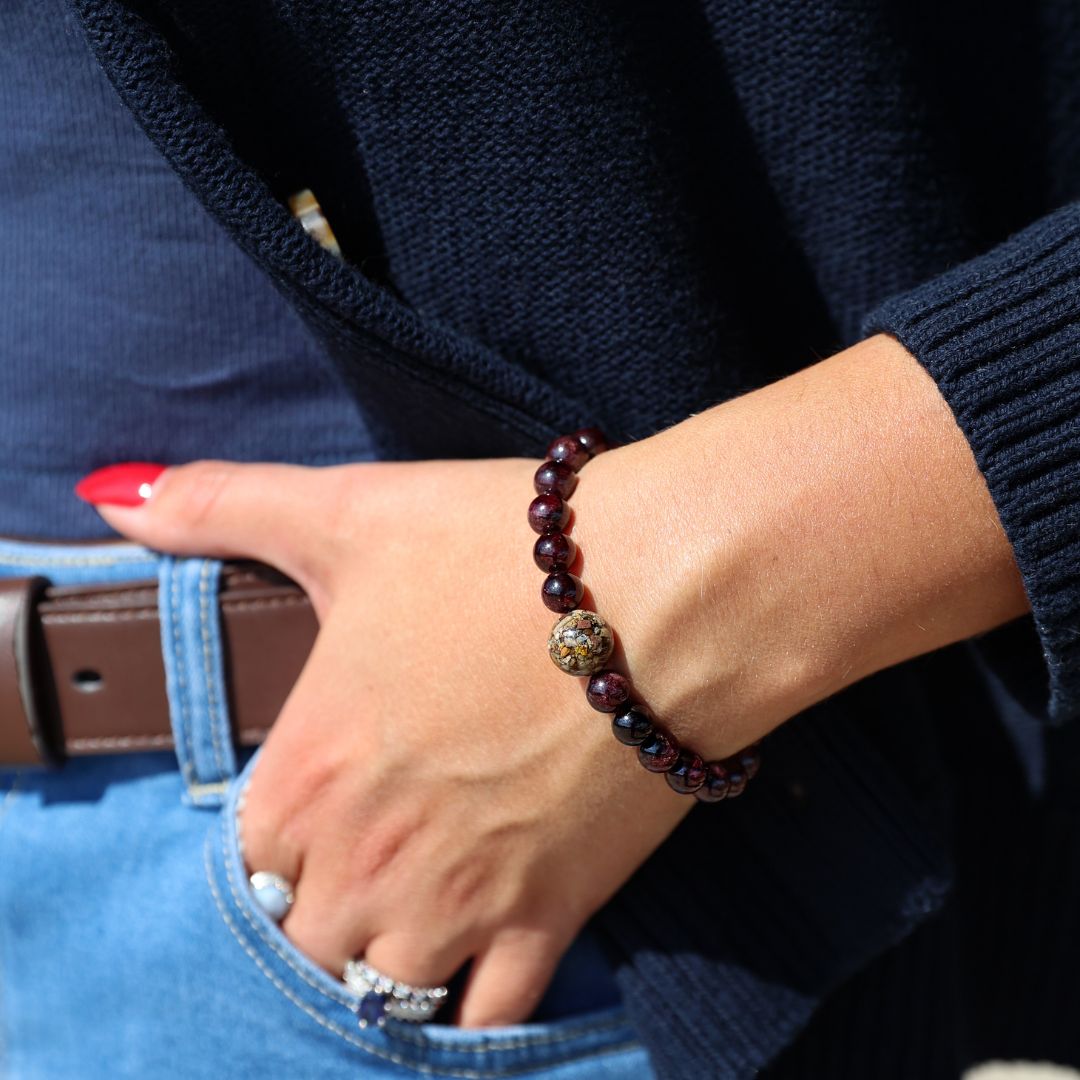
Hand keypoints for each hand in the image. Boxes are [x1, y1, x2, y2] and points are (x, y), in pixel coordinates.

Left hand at [78, 334, 1028, 1026]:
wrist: (662, 592)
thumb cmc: (500, 553)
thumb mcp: (350, 513)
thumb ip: (223, 504)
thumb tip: (118, 491)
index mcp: (310, 769)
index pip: (246, 860)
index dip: (272, 840)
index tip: (306, 814)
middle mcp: (371, 856)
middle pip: (304, 935)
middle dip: (319, 904)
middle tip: (361, 859)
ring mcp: (462, 900)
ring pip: (381, 987)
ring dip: (383, 957)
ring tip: (408, 909)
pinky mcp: (553, 916)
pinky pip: (489, 1015)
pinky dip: (469, 1005)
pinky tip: (472, 969)